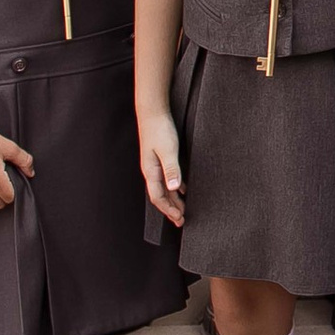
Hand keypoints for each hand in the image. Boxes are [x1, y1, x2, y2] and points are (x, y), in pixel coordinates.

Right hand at [138, 110, 183, 224]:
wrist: (153, 112)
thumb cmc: (160, 130)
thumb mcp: (168, 150)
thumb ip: (171, 169)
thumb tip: (174, 189)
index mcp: (151, 172)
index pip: (158, 197)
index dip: (168, 209)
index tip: (179, 219)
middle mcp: (152, 171)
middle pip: (161, 195)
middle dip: (171, 209)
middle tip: (181, 221)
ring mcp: (155, 165)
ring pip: (165, 187)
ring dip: (174, 199)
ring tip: (183, 210)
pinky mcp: (161, 158)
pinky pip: (168, 178)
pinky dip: (176, 186)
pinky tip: (184, 189)